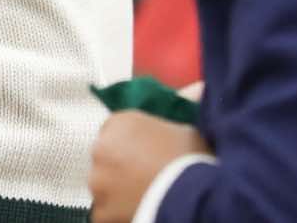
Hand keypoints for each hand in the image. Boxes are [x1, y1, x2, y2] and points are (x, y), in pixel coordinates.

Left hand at [90, 111, 210, 222]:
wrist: (192, 201)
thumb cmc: (194, 161)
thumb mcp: (193, 129)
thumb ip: (187, 105)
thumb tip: (198, 87)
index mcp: (119, 123)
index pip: (118, 131)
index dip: (135, 145)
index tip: (151, 156)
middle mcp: (100, 149)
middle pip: (109, 158)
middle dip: (123, 167)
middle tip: (150, 178)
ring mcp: (98, 183)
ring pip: (106, 187)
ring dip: (119, 191)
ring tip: (147, 197)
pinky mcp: (101, 213)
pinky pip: (108, 213)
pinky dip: (119, 214)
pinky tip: (141, 212)